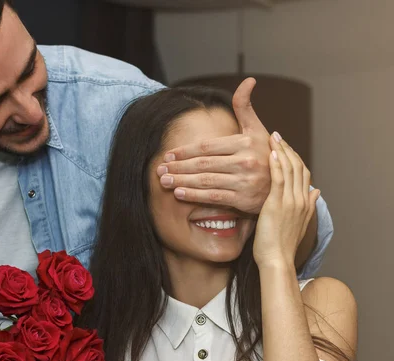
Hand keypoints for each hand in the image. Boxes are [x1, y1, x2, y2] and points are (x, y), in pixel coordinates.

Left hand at [157, 78, 271, 213]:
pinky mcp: (243, 198)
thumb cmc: (264, 155)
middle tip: (159, 169)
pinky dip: (194, 195)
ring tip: (164, 181)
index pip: (207, 146)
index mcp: (245, 143)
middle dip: (178, 167)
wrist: (282, 186)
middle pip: (203, 163)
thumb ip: (245, 107)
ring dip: (182, 181)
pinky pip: (213, 196)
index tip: (168, 155)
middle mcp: (245, 161)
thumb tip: (248, 80)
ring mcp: (244, 180)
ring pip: (205, 180)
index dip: (185, 151)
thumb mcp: (257, 130)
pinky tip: (179, 193)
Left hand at [253, 133, 319, 268]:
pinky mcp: (278, 204)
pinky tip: (271, 153)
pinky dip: (276, 164)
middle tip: (278, 136)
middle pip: (298, 167)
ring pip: (290, 169)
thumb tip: (317, 191)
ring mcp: (291, 201)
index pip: (304, 174)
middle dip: (288, 149)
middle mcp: (301, 200)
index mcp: (305, 204)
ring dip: (281, 151)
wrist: (277, 260)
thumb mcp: (299, 224)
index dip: (295, 158)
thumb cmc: (280, 246)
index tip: (286, 147)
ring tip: (273, 137)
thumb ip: (308, 206)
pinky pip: (279, 179)